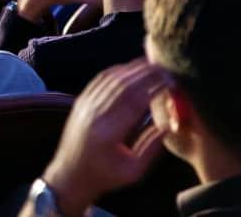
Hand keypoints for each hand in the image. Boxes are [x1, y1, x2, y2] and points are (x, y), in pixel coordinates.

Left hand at [42, 59, 170, 215]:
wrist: (69, 175)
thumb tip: (170, 124)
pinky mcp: (79, 103)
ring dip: (131, 69)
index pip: (134, 102)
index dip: (153, 87)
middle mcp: (94, 115)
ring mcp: (84, 107)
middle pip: (122, 86)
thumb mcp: (134, 170)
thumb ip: (152, 146)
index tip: (170, 80)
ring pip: (109, 80)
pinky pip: (98, 81)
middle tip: (165, 67)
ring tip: (151, 63)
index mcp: (108, 133)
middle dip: (145, 73)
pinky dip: (115, 71)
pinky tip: (129, 68)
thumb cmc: (104, 176)